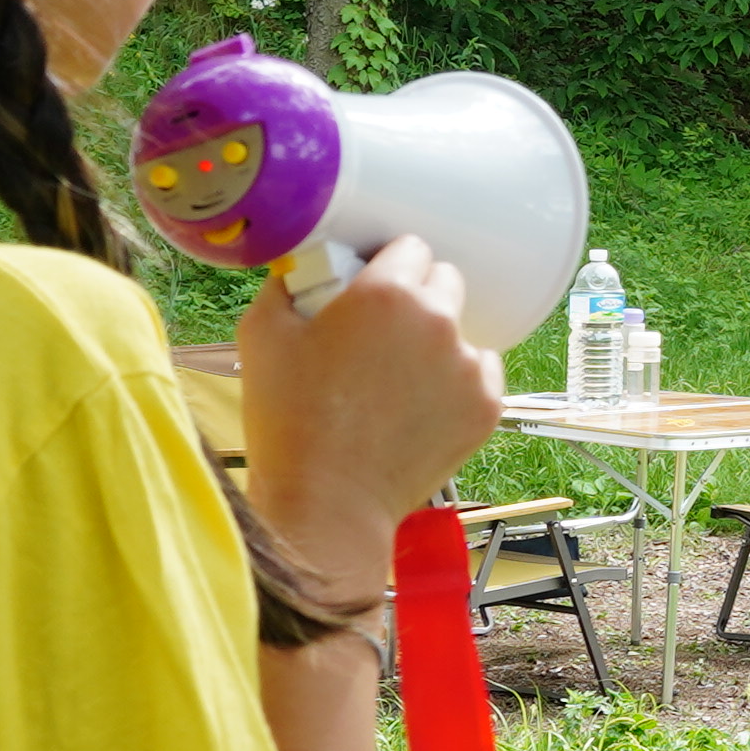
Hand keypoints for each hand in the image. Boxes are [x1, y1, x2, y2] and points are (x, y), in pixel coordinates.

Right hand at [235, 236, 499, 600]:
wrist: (326, 503)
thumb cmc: (288, 419)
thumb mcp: (262, 336)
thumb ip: (286, 286)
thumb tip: (301, 271)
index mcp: (388, 292)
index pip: (410, 247)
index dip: (387, 264)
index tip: (370, 286)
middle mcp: (439, 320)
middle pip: (445, 281)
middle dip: (418, 296)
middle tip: (383, 331)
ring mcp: (469, 366)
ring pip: (463, 330)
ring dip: (438, 342)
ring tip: (398, 378)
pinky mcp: (487, 406)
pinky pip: (480, 373)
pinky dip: (456, 382)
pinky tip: (418, 404)